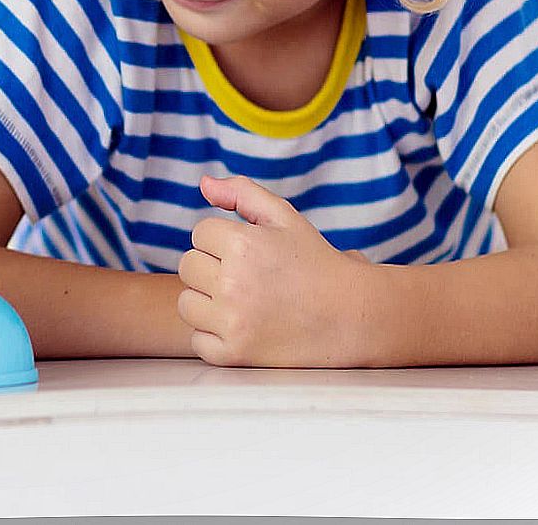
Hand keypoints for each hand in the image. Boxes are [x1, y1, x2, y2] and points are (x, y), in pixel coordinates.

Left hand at [176, 175, 375, 366]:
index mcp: (242, 244)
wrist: (350, 316)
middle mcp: (232, 282)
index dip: (223, 241)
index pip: (199, 234)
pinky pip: (198, 339)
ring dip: (208, 302)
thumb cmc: (315, 262)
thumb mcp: (284, 217)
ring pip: (187, 303)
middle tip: (247, 278)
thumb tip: (203, 184)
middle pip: (188, 266)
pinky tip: (243, 327)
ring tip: (243, 302)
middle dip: (212, 268)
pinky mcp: (234, 354)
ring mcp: (232, 321)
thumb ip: (242, 192)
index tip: (249, 253)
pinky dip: (215, 336)